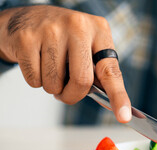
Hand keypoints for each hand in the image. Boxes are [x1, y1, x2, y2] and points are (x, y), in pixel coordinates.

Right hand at [0, 5, 130, 122]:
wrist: (27, 18)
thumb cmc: (64, 39)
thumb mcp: (88, 46)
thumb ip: (99, 71)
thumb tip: (112, 104)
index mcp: (99, 30)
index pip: (111, 71)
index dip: (119, 97)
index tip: (124, 117)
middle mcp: (78, 26)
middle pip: (82, 81)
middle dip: (73, 95)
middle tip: (66, 92)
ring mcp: (51, 30)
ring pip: (54, 83)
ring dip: (51, 87)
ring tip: (49, 68)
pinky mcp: (27, 39)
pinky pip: (34, 79)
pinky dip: (35, 80)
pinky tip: (36, 61)